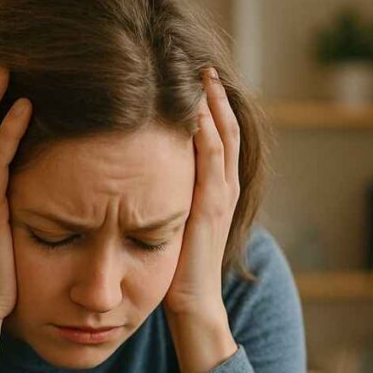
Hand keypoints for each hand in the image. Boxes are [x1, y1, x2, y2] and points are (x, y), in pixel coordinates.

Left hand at [163, 66, 240, 320]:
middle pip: (227, 129)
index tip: (196, 81)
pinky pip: (212, 159)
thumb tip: (145, 178)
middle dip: (215, 98)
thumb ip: (168, 199)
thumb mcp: (172, 224)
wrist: (193, 306)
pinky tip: (195, 110)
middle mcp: (224, 189)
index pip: (218, 139)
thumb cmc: (177, 271)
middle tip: (203, 66)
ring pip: (223, 138)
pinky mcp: (210, 207)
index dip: (211, 109)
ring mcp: (221, 197)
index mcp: (216, 192)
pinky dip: (207, 132)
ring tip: (202, 76)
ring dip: (213, 106)